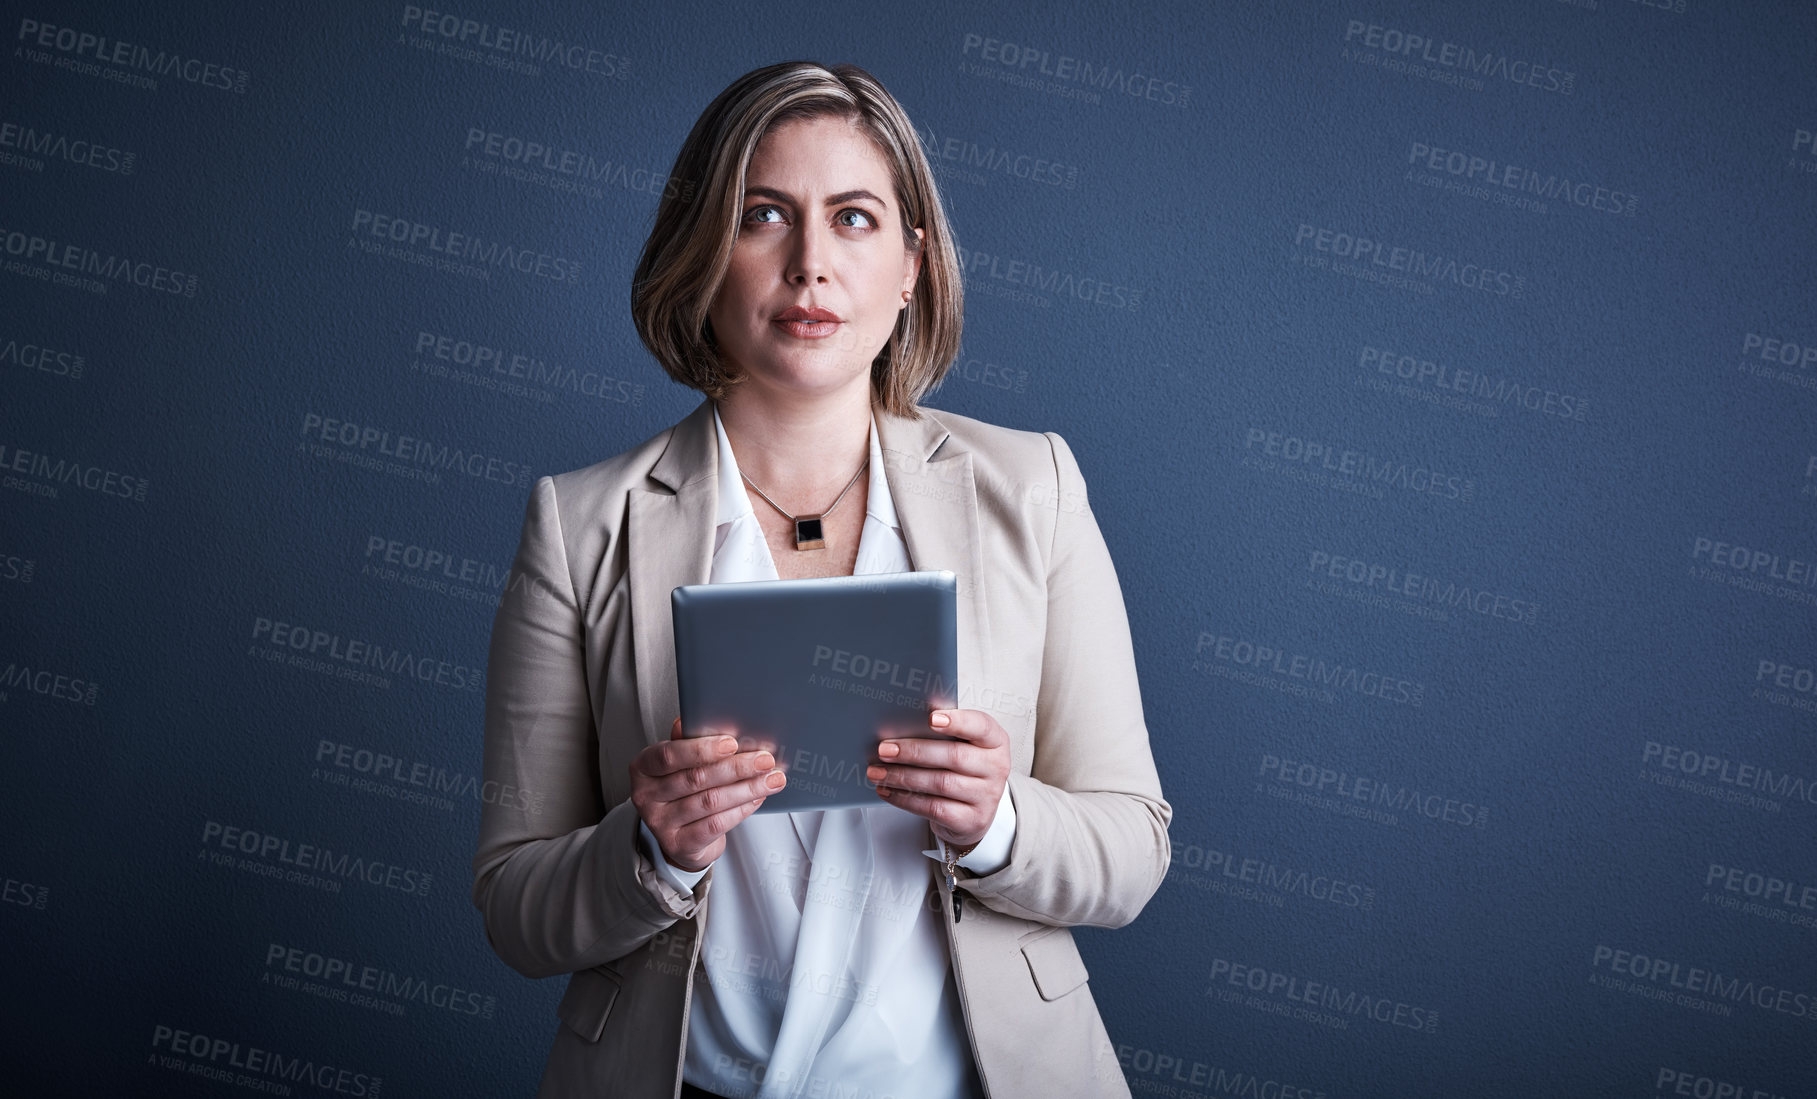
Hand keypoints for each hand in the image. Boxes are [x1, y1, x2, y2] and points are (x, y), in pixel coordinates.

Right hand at [630, 717, 785, 871]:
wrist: (681, 836)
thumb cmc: (684, 790)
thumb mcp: (682, 762)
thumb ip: (691, 741)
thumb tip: (705, 719)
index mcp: (644, 767)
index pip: (669, 755)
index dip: (701, 749)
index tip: (733, 743)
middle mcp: (646, 796)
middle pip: (695, 778)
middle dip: (736, 767)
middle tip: (765, 760)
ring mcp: (660, 823)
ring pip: (710, 802)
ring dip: (746, 789)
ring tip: (772, 779)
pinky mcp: (678, 844)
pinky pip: (715, 824)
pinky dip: (741, 810)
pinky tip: (757, 798)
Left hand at [866, 708, 1009, 848]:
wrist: (973, 811)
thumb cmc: (962, 769)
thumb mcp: (962, 745)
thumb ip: (942, 732)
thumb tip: (902, 722)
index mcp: (995, 741)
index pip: (981, 726)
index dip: (957, 721)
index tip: (930, 718)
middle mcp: (996, 768)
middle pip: (954, 756)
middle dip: (914, 751)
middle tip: (884, 749)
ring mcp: (986, 796)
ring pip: (940, 783)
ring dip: (903, 776)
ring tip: (878, 772)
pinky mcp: (972, 820)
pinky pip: (934, 808)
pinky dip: (906, 799)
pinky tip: (888, 791)